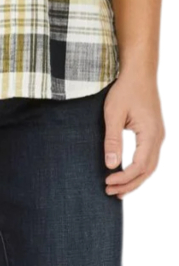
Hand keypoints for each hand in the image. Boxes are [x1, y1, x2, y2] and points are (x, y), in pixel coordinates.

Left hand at [103, 69, 164, 197]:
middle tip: (110, 193)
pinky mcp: (154, 133)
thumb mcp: (113, 114)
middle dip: (130, 184)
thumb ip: (112, 140)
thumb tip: (111, 165)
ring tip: (117, 189)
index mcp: (150, 133)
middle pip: (147, 171)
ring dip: (135, 179)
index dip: (124, 178)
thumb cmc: (126, 90)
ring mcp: (158, 135)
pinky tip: (126, 173)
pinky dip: (138, 169)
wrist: (140, 73)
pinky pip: (149, 157)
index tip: (107, 182)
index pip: (139, 166)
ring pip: (150, 166)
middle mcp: (158, 137)